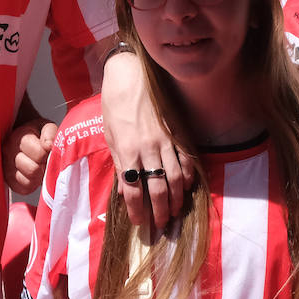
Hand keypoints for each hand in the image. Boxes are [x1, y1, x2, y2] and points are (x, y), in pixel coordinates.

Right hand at [2, 120, 56, 193]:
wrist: (24, 138)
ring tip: (40, 166)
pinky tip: (34, 174)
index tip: (49, 151)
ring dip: (38, 175)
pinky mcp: (9, 181)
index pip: (39, 153)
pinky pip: (24, 188)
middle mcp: (8, 153)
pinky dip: (32, 184)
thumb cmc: (37, 133)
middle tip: (45, 160)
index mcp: (18, 137)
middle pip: (33, 169)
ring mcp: (6, 168)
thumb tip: (48, 146)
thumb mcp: (45, 127)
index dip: (48, 154)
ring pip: (28, 180)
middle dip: (43, 165)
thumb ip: (50, 132)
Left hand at [101, 51, 194, 229]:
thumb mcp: (110, 135)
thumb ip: (119, 162)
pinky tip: (186, 187)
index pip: (132, 190)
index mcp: (126, 151)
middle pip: (156, 189)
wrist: (130, 74)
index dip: (137, 211)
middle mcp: (147, 149)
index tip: (140, 223)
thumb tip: (126, 188)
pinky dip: (188, 176)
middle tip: (160, 225)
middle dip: (159, 211)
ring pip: (174, 178)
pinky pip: (186, 159)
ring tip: (174, 212)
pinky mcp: (177, 131)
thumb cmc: (114, 104)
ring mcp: (165, 140)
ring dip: (176, 199)